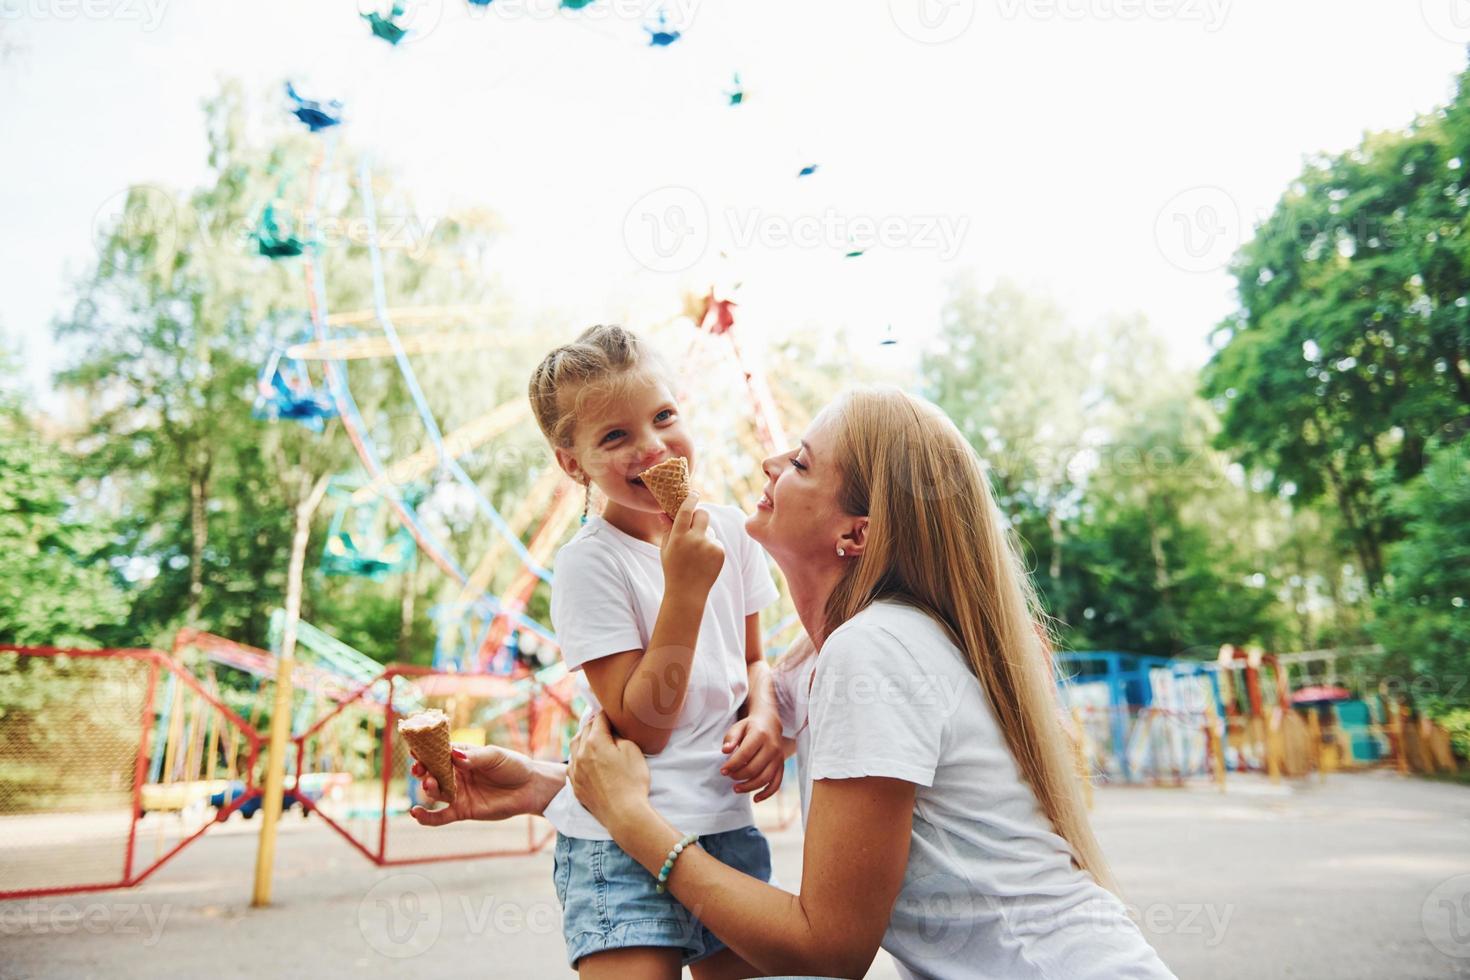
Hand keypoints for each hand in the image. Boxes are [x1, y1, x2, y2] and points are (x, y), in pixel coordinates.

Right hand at [408, 743, 564, 826]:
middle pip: (432, 772)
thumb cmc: (512, 766)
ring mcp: (457, 793)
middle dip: (423, 770)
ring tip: (429, 784)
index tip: (416, 751)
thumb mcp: (495, 756)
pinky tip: (415, 813)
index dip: (426, 752)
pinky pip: (440, 816)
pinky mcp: (462, 811)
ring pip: (435, 792)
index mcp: (461, 755)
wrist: (529, 788)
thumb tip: (454, 755)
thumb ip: (474, 757)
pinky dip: (427, 817)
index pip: (439, 753)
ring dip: (428, 788)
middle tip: (420, 769)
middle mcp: (455, 774)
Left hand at [568, 711, 652, 831]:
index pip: (599, 718)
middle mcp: (580, 753)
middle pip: (585, 729)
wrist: (624, 814)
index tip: (613, 711)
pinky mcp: (576, 785)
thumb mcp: (632, 750)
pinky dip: (578, 756)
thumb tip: (611, 733)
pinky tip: (584, 758)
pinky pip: (572, 764)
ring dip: (583, 738)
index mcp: (595, 742)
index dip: (608, 713)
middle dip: (594, 723)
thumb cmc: (633, 781)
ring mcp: (576, 771)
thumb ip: (619, 736)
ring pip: (574, 746)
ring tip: (592, 737)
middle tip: (605, 722)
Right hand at [659, 492, 724, 596]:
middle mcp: (694, 539)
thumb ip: (667, 529)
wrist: (687, 592)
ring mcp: (709, 546)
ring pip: (710, 530)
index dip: (691, 499)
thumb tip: (662, 512)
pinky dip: (711, 547)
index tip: (694, 493)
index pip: (687, 510)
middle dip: (700, 515)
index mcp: (678, 537)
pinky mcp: (720, 552)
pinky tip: (704, 561)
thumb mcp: (665, 549)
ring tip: (696, 555)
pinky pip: (716, 542)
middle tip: (696, 522)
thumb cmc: (673, 569)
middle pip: (704, 514)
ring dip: (705, 536)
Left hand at [721, 712, 784, 801]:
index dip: (732, 765)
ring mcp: (778, 758)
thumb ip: (731, 738)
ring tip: (736, 788)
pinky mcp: (781, 766)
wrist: (770, 724)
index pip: (745, 754)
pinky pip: (776, 783)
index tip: (723, 771)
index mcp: (760, 735)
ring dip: (749, 787)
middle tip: (729, 776)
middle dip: (738, 776)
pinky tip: (755, 799)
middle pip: (754, 768)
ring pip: (765, 778)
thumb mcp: (738, 727)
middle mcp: (772, 747)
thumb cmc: (750, 727)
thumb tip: (725, 751)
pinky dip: (767, 793)